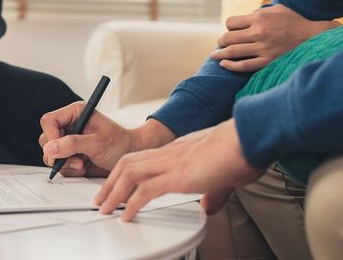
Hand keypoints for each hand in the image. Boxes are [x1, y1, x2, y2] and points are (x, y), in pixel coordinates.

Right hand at [39, 102, 174, 176]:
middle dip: (59, 153)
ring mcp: (68, 141)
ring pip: (50, 154)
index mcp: (76, 113)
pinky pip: (59, 164)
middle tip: (77, 160)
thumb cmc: (119, 144)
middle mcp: (69, 126)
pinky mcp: (70, 154)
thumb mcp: (97, 143)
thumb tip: (49, 148)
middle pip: (46, 139)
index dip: (50, 136)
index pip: (49, 121)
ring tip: (83, 164)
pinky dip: (70, 169)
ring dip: (65, 163)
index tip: (58, 150)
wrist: (130, 156)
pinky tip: (84, 166)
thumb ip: (73, 144)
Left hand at [94, 119, 263, 220]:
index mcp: (177, 150)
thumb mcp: (223, 173)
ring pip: (130, 174)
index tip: (117, 186)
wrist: (250, 135)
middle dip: (110, 182)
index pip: (142, 158)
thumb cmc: (242, 147)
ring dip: (114, 192)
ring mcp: (172, 163)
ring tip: (105, 208)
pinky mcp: (179, 175)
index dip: (125, 172)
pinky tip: (127, 215)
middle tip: (101, 198)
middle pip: (128, 163)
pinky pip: (146, 191)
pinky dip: (132, 204)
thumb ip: (212, 189)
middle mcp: (169, 153)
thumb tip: (209, 205)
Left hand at [211, 4, 339, 71]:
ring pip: (232, 52)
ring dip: (220, 54)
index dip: (228, 27)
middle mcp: (258, 33)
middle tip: (220, 44)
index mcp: (259, 18)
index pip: (230, 23)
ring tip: (215, 55)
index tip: (230, 31)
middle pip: (227, 37)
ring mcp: (262, 48)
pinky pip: (243, 66)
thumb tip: (245, 16)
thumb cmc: (293, 21)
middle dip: (221, 41)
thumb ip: (259, 12)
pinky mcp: (267, 61)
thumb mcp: (276, 9)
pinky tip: (224, 65)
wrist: (312, 37)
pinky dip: (230, 66)